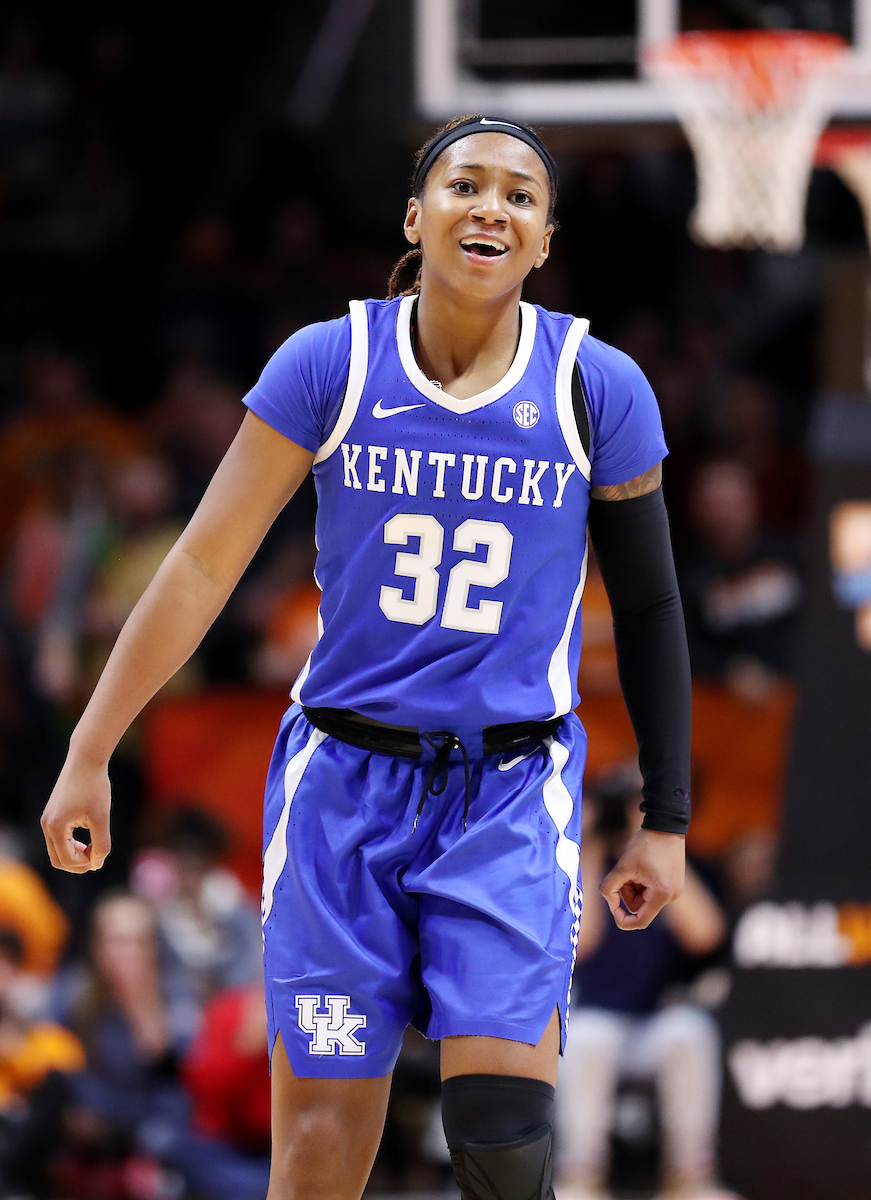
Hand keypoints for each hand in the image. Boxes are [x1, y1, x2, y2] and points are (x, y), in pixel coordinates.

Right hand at [41, 753, 111, 872]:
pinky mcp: (52, 814)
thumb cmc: (95, 787)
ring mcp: (47, 819)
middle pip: (57, 859)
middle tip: (97, 858)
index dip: (86, 864)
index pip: (67, 860)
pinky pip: (58, 838)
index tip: (102, 854)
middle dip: (77, 864)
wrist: (85, 760)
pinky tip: (89, 836)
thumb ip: (101, 843)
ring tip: (94, 847)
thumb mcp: (102, 817)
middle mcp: (47, 824)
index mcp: (56, 827)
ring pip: (57, 850)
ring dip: (75, 854)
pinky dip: (72, 844)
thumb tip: (97, 865)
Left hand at [600, 828, 684, 929]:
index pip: (640, 921)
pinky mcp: (674, 883)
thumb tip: (609, 902)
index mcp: (661, 895)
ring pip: (644, 898)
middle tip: (624, 872)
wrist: (665, 825)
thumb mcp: (622, 866)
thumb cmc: (645, 844)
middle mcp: (671, 896)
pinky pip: (652, 891)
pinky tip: (643, 865)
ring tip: (634, 866)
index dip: (622, 919)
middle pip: (639, 907)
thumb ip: (609, 887)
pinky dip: (642, 882)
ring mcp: (674, 890)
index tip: (612, 908)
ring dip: (634, 886)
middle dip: (627, 893)